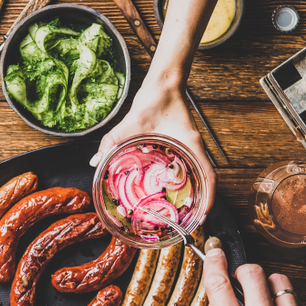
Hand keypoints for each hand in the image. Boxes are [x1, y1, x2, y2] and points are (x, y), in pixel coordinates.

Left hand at [91, 85, 216, 210]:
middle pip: (205, 179)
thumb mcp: (131, 122)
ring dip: (195, 192)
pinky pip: (187, 166)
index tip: (204, 215)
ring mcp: (189, 147)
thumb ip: (112, 141)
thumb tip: (95, 161)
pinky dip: (183, 180)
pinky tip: (168, 190)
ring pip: (198, 174)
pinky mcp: (181, 145)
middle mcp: (193, 147)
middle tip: (190, 221)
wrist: (162, 84)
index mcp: (190, 144)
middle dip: (201, 202)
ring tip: (182, 212)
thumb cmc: (154, 100)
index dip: (210, 197)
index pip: (209, 175)